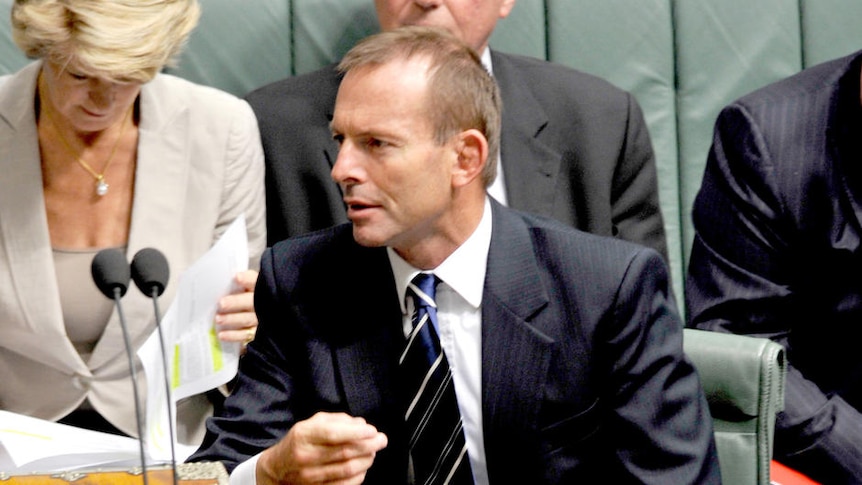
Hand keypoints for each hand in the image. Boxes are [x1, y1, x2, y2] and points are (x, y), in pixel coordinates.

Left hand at [215, 269, 257, 345]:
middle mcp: (262, 303)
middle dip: (236, 302)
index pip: (255, 281)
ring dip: (232, 319)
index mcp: (260, 288)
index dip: (247, 279)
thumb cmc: (248, 299)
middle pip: (251, 301)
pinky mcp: (257, 333)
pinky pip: (245, 335)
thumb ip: (238, 286)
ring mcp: (261, 319)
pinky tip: (222, 334)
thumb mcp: (247, 289)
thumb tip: (222, 282)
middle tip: (221, 303)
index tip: (237, 277)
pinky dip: (233, 335)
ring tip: (218, 319)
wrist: (261, 316)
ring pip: (247, 319)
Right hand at [257, 412, 387, 484]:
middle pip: (344, 452)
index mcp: (303, 436)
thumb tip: (361, 424)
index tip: (373, 430)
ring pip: (347, 469)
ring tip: (373, 452)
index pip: (334, 433)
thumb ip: (336, 420)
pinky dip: (359, 476)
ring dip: (366, 460)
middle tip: (382, 440)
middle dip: (368, 445)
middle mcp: (305, 457)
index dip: (357, 432)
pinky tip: (364, 467)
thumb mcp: (311, 423)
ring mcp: (310, 476)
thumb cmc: (299, 442)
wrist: (277, 470)